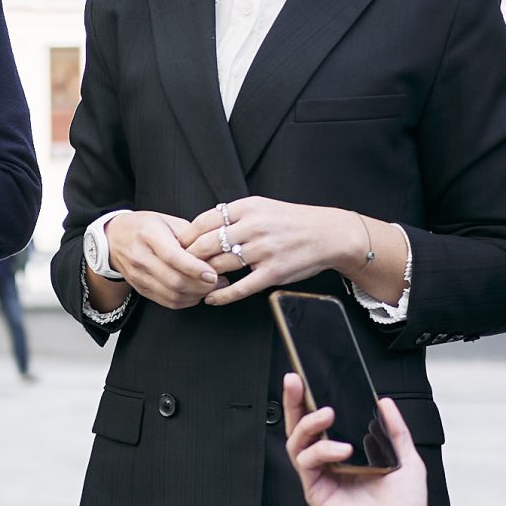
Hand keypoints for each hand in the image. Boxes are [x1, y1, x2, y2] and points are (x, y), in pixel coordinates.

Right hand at [102, 211, 220, 309]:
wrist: (114, 237)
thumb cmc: (145, 226)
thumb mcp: (168, 221)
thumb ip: (191, 235)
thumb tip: (215, 252)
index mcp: (148, 234)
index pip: (173, 256)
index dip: (195, 268)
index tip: (214, 274)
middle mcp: (140, 257)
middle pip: (174, 281)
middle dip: (201, 286)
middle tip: (219, 281)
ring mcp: (138, 275)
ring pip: (172, 295)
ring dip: (196, 295)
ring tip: (211, 288)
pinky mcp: (139, 288)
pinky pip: (167, 301)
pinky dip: (186, 301)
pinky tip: (196, 293)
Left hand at [187, 198, 361, 306]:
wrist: (330, 234)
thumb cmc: (290, 222)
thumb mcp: (261, 207)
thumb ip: (232, 215)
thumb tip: (198, 228)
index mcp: (247, 208)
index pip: (202, 222)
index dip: (185, 237)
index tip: (176, 247)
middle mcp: (254, 227)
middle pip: (205, 245)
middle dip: (188, 258)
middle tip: (177, 267)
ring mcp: (264, 250)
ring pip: (220, 266)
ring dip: (202, 277)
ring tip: (192, 283)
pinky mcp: (274, 272)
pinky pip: (241, 287)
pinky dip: (222, 295)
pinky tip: (210, 299)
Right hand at [283, 374, 432, 505]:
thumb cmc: (403, 505)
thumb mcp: (406, 457)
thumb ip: (394, 429)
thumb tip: (385, 403)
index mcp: (347, 452)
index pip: (322, 422)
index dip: (311, 401)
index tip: (307, 380)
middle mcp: (329, 462)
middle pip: (301, 426)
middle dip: (294, 402)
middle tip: (294, 382)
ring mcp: (320, 475)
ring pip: (298, 441)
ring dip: (308, 424)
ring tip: (325, 415)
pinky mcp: (315, 490)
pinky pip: (307, 463)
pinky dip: (321, 451)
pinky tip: (340, 449)